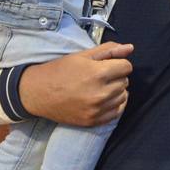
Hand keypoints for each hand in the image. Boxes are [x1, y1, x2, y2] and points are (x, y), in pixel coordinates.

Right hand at [18, 43, 134, 125]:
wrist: (38, 93)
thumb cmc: (60, 70)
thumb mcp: (82, 55)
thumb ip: (108, 50)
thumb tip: (130, 48)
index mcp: (98, 73)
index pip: (127, 67)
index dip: (117, 63)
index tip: (106, 65)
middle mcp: (100, 93)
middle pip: (125, 81)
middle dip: (116, 76)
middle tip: (99, 76)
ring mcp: (97, 109)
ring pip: (123, 97)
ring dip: (116, 91)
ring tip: (99, 87)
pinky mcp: (93, 121)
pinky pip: (117, 112)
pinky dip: (113, 104)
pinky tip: (102, 99)